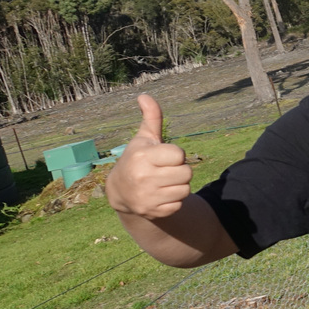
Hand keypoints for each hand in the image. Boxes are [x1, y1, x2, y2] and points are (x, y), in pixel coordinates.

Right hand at [106, 95, 192, 219]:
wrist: (121, 192)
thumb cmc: (137, 159)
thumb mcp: (143, 138)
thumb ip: (151, 117)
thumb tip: (145, 95)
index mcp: (142, 157)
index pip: (179, 154)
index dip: (175, 154)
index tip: (162, 156)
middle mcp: (143, 178)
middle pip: (187, 172)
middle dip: (179, 170)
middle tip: (164, 170)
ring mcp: (147, 197)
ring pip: (186, 189)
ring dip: (178, 185)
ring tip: (162, 182)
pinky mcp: (153, 212)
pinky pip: (179, 204)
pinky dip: (173, 200)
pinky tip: (160, 195)